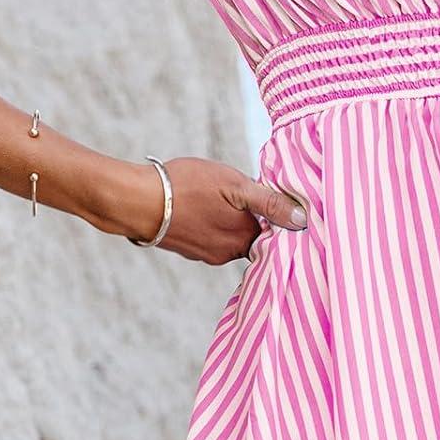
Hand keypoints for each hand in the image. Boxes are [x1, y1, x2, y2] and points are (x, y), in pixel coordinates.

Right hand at [117, 156, 306, 263]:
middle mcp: (228, 254)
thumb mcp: (235, 185)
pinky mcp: (188, 250)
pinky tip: (199, 207)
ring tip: (216, 198)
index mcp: (245, 239)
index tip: (273, 199)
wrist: (135, 201)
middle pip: (251, 235)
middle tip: (239, 194)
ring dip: (229, 220)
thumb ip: (270, 203)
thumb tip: (303, 220)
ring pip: (229, 236)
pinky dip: (209, 224)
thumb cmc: (186, 187)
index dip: (275, 214)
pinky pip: (209, 237)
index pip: (273, 232)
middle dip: (251, 218)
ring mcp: (206, 254)